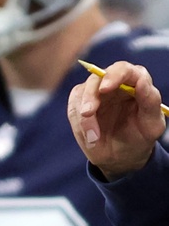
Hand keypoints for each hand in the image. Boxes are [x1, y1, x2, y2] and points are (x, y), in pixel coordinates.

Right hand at [67, 59, 165, 179]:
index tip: (105, 89)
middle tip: (88, 113)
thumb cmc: (140, 137)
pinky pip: (73, 108)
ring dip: (83, 115)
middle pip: (97, 77)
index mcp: (135, 81)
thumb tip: (142, 82)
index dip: (114, 75)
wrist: (122, 156)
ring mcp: (95, 93)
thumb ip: (150, 101)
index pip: (123, 69)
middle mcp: (114, 83)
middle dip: (90, 95)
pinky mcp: (81, 104)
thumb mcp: (152, 125)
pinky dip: (78, 123)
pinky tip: (90, 137)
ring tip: (93, 137)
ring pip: (81, 93)